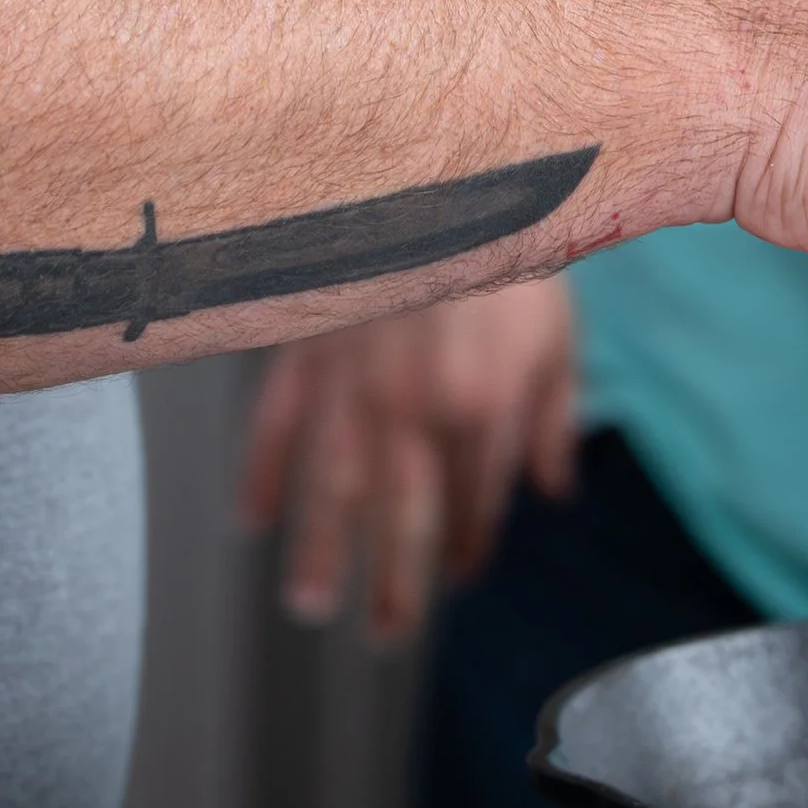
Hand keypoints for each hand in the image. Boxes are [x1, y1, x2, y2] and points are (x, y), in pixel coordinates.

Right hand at [238, 275, 579, 639]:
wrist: (445, 170)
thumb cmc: (510, 243)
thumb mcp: (557, 330)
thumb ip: (555, 417)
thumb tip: (555, 489)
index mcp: (483, 407)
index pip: (476, 504)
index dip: (471, 548)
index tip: (463, 577)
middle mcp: (414, 409)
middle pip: (401, 518)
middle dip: (393, 585)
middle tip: (383, 637)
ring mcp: (353, 383)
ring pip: (330, 487)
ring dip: (319, 552)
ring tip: (311, 607)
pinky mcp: (306, 348)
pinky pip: (274, 424)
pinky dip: (258, 473)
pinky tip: (250, 520)